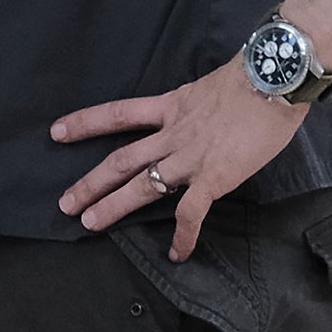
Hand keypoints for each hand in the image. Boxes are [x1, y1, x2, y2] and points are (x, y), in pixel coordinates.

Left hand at [53, 59, 312, 261]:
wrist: (275, 81)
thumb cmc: (254, 79)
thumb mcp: (210, 86)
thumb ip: (196, 107)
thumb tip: (199, 118)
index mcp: (170, 107)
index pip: (117, 114)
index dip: (85, 123)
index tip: (56, 132)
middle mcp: (172, 133)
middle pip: (120, 160)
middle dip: (90, 182)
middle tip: (65, 203)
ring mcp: (190, 156)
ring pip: (142, 185)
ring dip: (113, 206)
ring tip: (89, 223)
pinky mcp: (214, 176)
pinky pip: (191, 211)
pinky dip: (183, 234)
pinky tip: (177, 253)